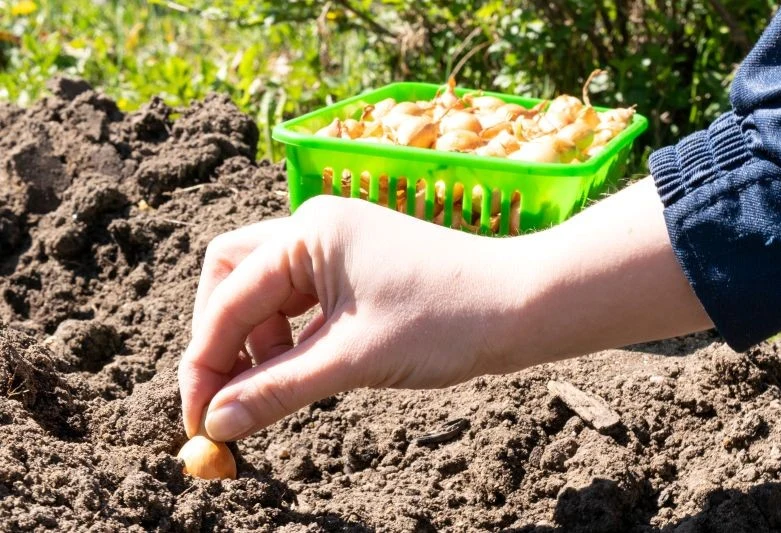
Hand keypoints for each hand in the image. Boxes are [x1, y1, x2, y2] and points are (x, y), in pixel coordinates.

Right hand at [179, 177, 711, 441]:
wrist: (524, 305)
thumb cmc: (447, 321)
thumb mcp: (353, 360)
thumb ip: (277, 390)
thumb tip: (216, 424)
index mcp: (309, 233)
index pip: (228, 299)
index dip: (206, 363)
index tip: (198, 420)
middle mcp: (315, 227)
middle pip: (232, 278)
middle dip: (219, 337)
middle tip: (226, 397)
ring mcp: (337, 245)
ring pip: (265, 291)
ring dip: (255, 342)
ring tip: (271, 392)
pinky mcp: (355, 268)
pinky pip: (300, 301)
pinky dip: (288, 338)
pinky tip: (298, 373)